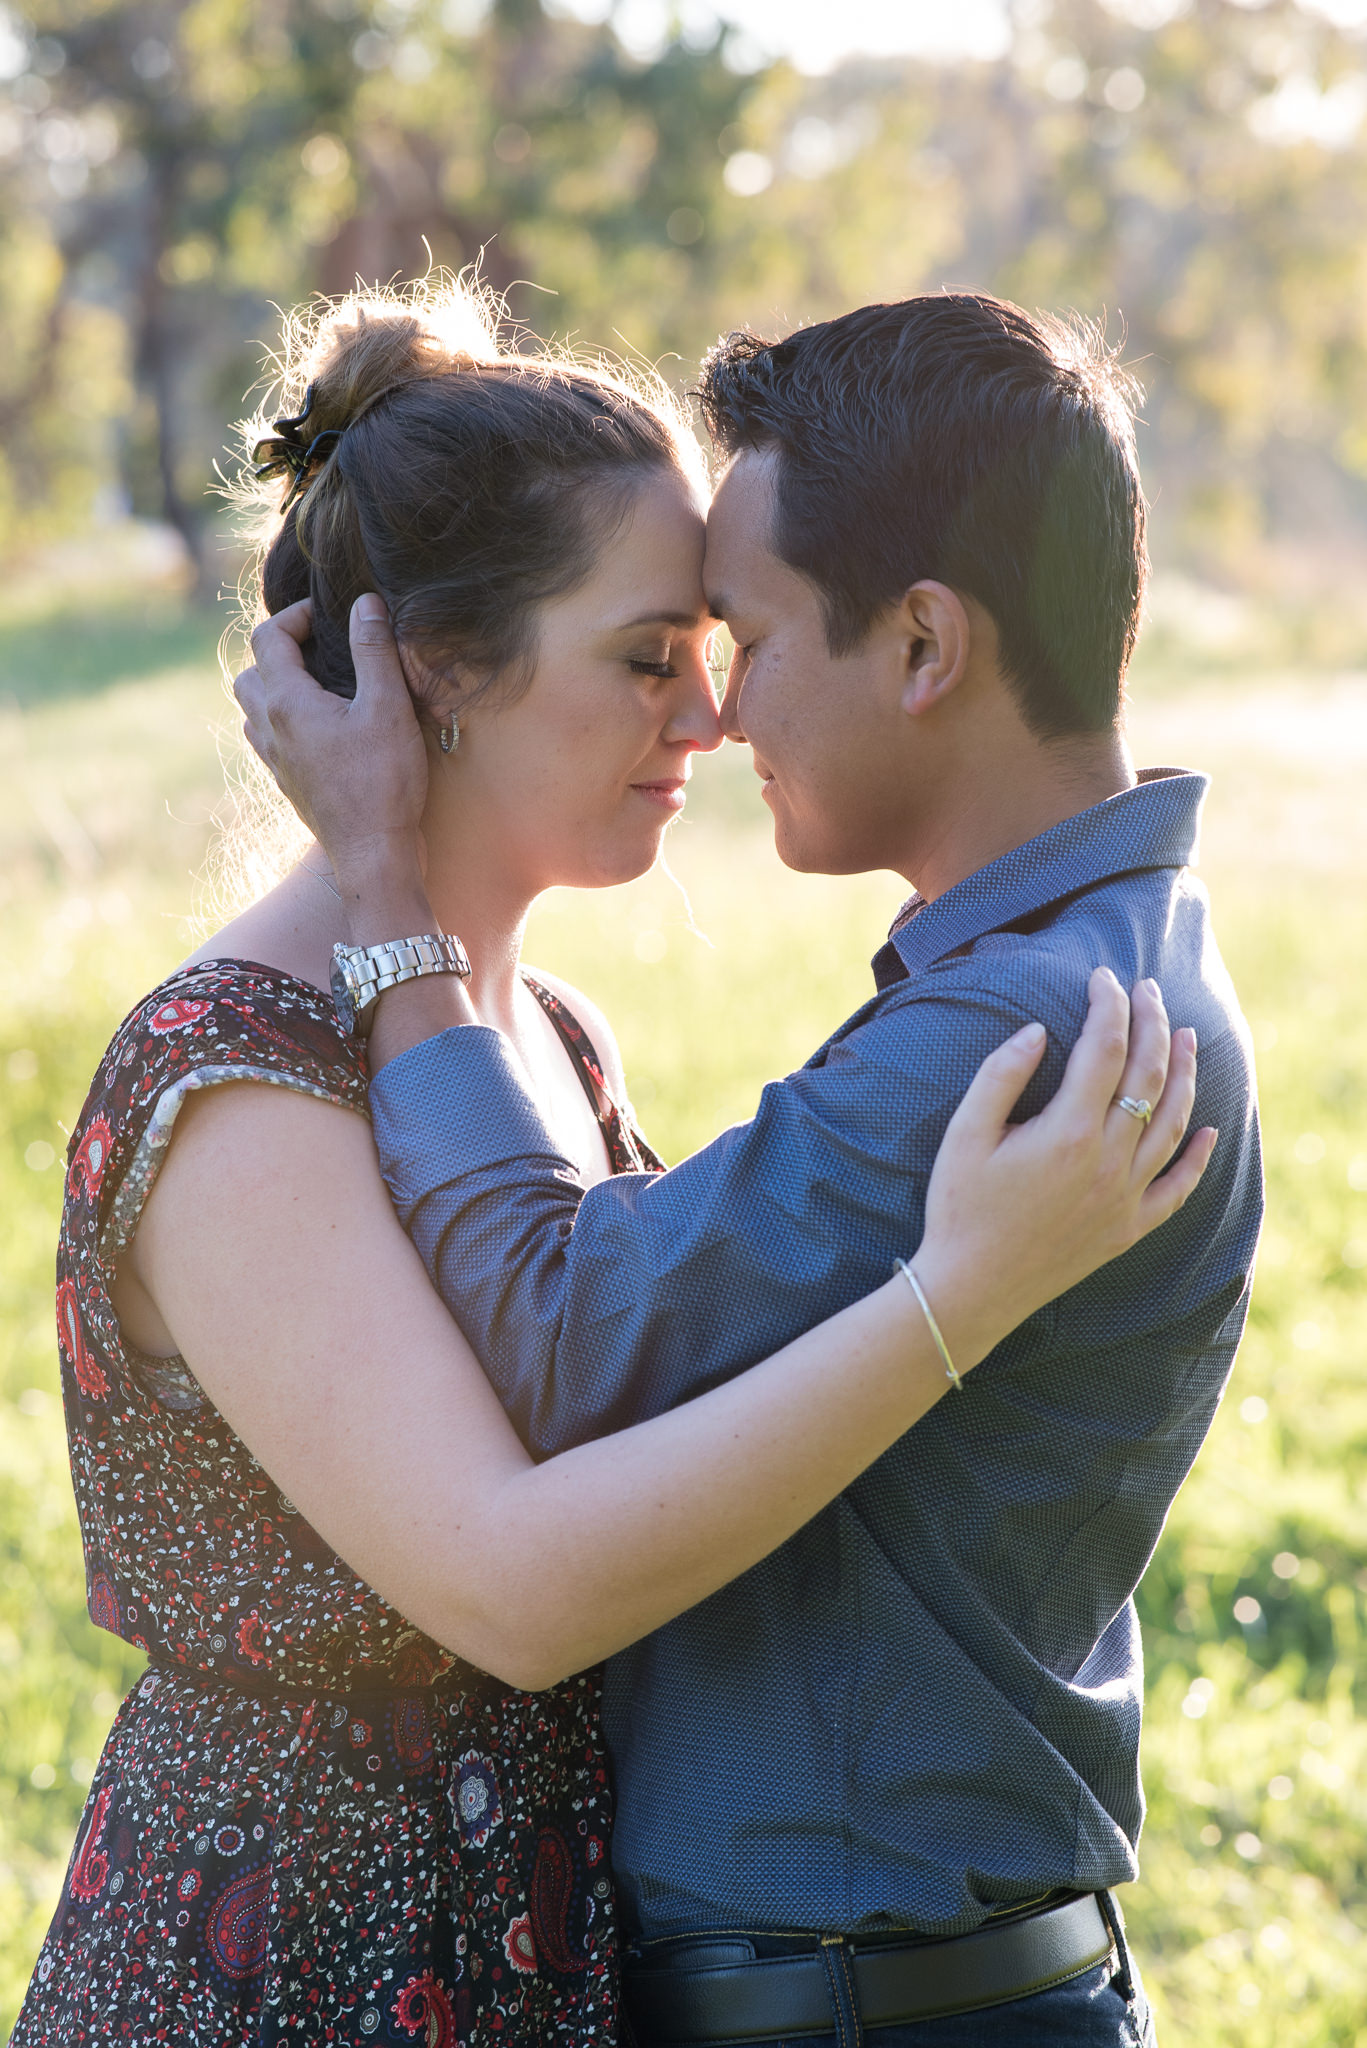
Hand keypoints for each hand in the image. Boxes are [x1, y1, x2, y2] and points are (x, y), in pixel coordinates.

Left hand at [234, 595, 430, 892]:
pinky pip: (266, 738)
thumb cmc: (383, 781)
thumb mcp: (388, 707)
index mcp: (287, 702)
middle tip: (319, 649)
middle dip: (279, 650)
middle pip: (250, 671)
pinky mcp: (287, 782)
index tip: (327, 616)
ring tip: (316, 685)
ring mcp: (274, 759)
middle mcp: (270, 728)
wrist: (372, 852)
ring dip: (274, 686)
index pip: (268, 637)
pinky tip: (316, 727)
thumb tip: (365, 604)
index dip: (295, 615)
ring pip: (252, 707)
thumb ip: (374, 651)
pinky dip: (281, 720)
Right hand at [912, 969, 1215, 1368]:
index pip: (1104, 1049)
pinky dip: (1197, 1156)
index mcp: (1067, 1132)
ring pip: (1172, 1123)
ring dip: (1184, 1073)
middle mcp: (1108, 1162)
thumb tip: (1038, 1031)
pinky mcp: (1129, 1228)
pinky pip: (1177, 1187)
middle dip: (1152, 1024)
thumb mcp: (964, 1134)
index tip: (1103, 978)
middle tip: (1150, 990)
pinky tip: (1209, 1129)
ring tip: (1186, 1036)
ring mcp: (1124, 1197)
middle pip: (1147, 1076)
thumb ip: (1001, 1075)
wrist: (971, 1288)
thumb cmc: (959, 1208)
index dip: (1108, 1005)